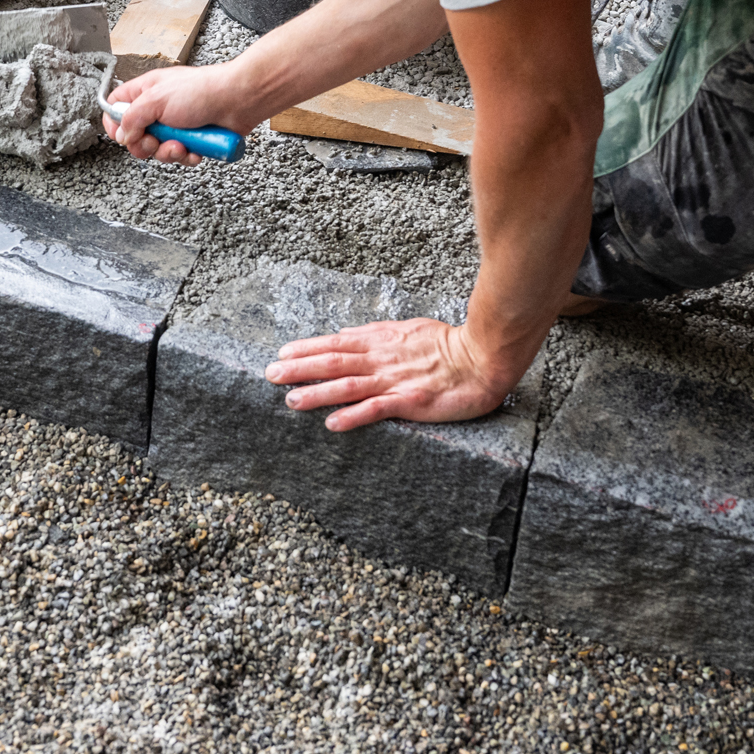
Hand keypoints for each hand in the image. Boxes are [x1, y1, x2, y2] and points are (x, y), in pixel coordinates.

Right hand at [103, 63, 259, 164]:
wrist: (238, 100)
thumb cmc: (203, 90)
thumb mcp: (156, 99)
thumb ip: (132, 117)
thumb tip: (121, 135)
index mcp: (146, 92)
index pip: (117, 106)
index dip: (114, 123)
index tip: (122, 135)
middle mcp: (159, 109)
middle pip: (136, 136)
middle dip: (145, 145)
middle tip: (155, 140)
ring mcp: (176, 125)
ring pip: (158, 150)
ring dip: (168, 152)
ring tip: (181, 144)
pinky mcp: (192, 139)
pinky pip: (180, 156)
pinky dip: (186, 156)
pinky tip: (195, 148)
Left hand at [263, 318, 523, 429]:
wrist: (484, 358)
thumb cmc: (449, 346)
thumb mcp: (407, 330)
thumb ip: (376, 336)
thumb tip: (345, 336)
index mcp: (382, 341)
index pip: (337, 343)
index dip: (308, 348)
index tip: (282, 352)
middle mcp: (383, 359)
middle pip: (334, 362)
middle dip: (300, 368)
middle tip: (270, 374)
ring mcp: (395, 380)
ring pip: (348, 386)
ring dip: (317, 393)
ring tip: (290, 400)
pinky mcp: (411, 401)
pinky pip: (377, 409)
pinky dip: (353, 416)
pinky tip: (332, 423)